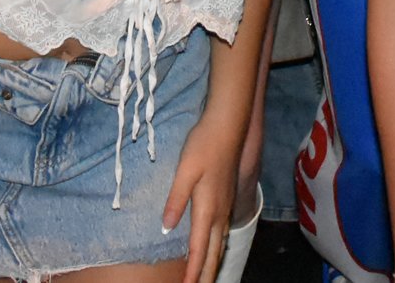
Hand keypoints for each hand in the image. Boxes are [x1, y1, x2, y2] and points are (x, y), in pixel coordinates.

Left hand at [164, 111, 244, 282]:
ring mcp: (225, 207)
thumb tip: (166, 228)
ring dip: (213, 264)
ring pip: (220, 244)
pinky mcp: (226, 199)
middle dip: (206, 275)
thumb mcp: (184, 172)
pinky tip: (214, 249)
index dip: (192, 272)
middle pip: (213, 253)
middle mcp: (219, 213)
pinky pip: (223, 234)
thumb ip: (175, 201)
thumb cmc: (203, 146)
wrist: (227, 127)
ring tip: (207, 278)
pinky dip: (217, 249)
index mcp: (207, 210)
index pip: (198, 250)